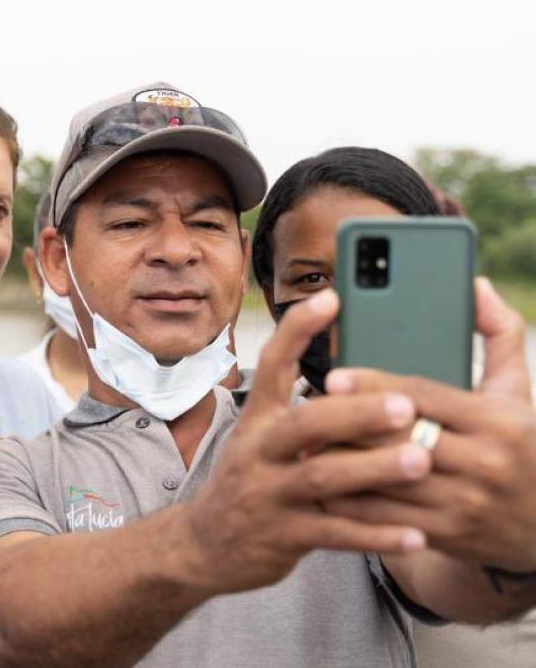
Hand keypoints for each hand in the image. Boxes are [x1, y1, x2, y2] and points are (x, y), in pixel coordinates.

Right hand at [180, 289, 430, 595]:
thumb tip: (364, 382)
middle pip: (305, 424)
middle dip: (358, 413)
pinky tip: (415, 534)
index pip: (273, 364)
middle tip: (406, 404)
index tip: (332, 299)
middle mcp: (258, 452)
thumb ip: (303, 415)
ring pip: (323, 477)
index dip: (299, 330)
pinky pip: (335, 534)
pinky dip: (376, 535)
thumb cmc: (250, 483)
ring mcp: (268, 494)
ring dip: (375, 469)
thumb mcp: (259, 440)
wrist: (202, 545)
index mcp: (257, 421)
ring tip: (423, 461)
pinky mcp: (282, 537)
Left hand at [322, 277, 535, 572]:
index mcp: (498, 422)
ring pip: (386, 481)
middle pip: (398, 438)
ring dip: (341, 464)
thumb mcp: (518, 393)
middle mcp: (484, 464)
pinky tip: (322, 486)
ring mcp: (466, 504)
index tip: (332, 377)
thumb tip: (471, 282)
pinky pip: (387, 519)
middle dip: (348, 425)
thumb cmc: (521, 446)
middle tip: (303, 412)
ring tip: (303, 446)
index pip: (424, 397)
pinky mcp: (449, 536)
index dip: (375, 385)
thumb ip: (498, 335)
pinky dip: (351, 502)